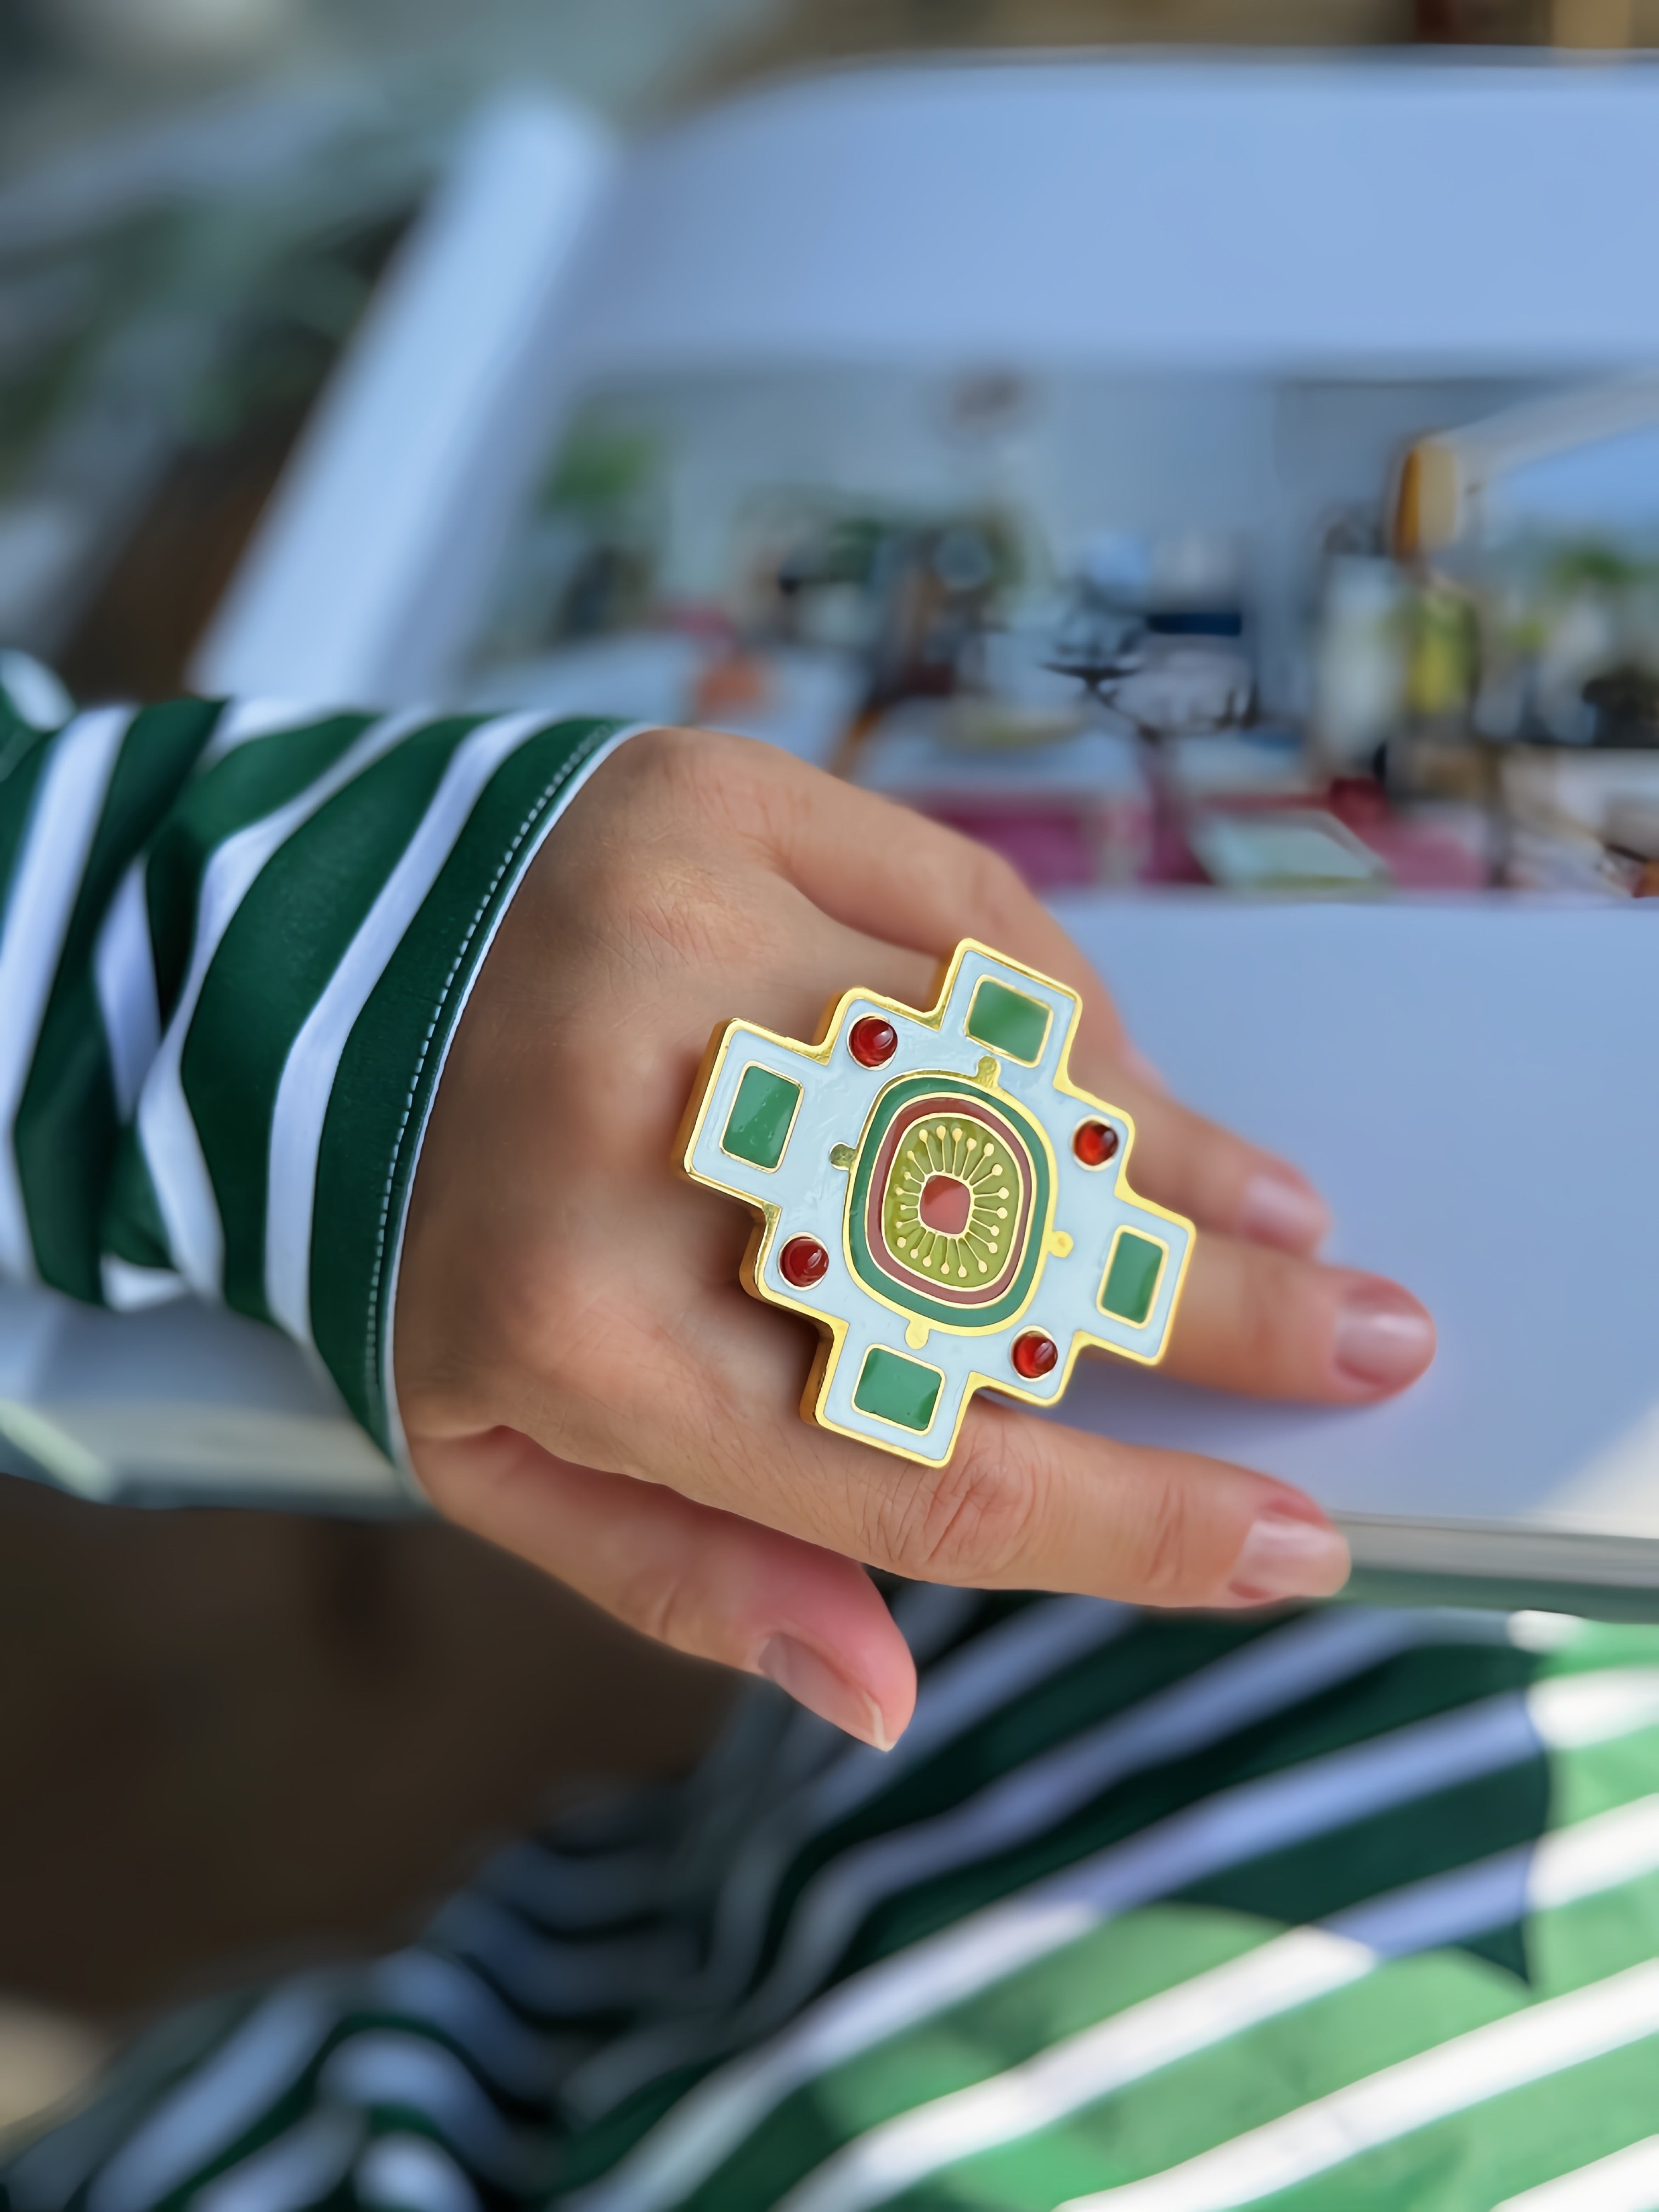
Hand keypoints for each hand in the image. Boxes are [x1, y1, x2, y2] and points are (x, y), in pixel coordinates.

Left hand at [396, 730, 1433, 1747]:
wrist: (261, 970)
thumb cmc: (397, 1234)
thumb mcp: (485, 1450)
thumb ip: (683, 1574)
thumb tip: (883, 1688)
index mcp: (582, 1331)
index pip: (925, 1469)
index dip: (1134, 1528)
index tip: (1285, 1541)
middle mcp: (646, 1129)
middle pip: (1011, 1261)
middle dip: (1221, 1320)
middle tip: (1375, 1345)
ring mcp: (686, 933)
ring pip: (1018, 1078)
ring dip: (1174, 1163)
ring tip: (1287, 1225)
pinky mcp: (715, 796)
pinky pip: (965, 915)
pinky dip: (1061, 1010)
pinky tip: (1120, 1078)